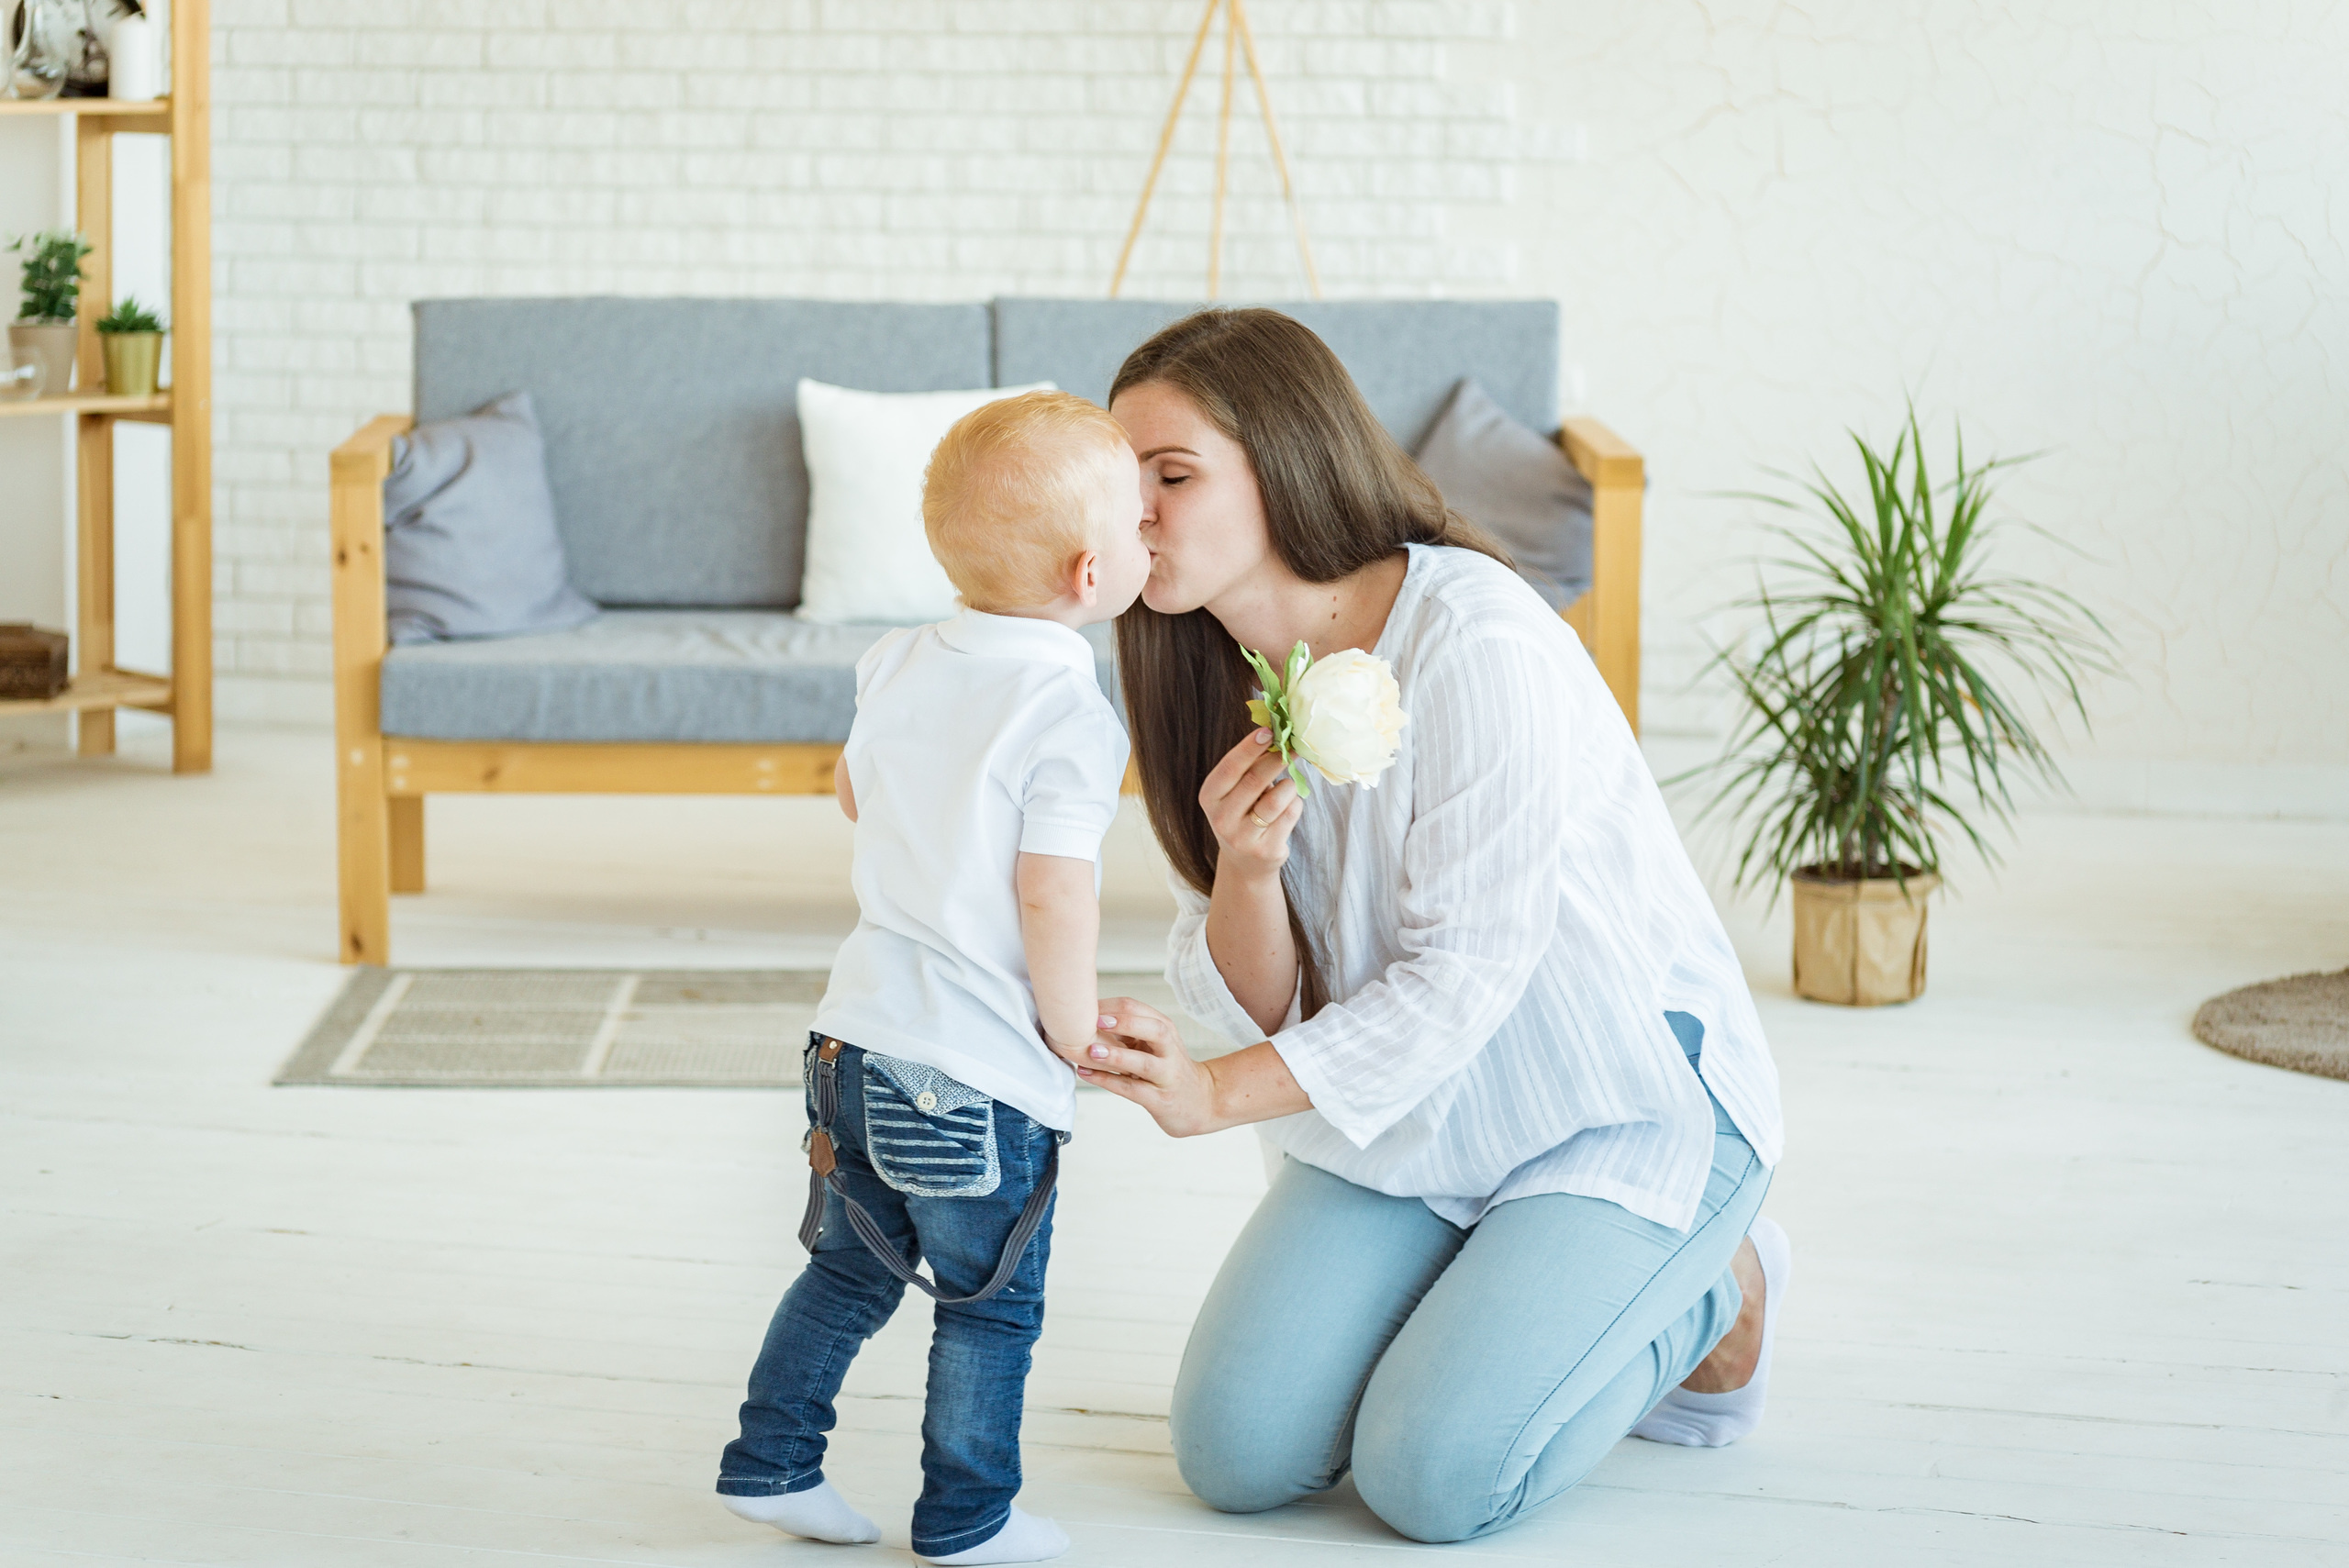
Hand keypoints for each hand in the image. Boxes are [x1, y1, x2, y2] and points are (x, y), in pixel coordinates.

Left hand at [1069, 998, 1224, 1137]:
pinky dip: (1108, 1081)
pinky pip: (1132, 1089)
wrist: (1200, 1102)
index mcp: (1165, 1029)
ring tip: (1092, 1052)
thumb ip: (1129, 1031)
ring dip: (1116, 1056)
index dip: (1111, 1006)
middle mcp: (1170, 1050)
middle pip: (1154, 1029)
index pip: (1139, 1009)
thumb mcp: (1156, 1044)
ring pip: (1144, 1062)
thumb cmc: (1168, 1068)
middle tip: (1095, 1021)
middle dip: (1125, 1022)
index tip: (1085, 1006)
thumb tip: (1087, 1018)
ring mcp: (1166, 1075)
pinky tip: (1088, 1074)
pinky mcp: (1160, 1099)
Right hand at [1202, 728, 1302, 883]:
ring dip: (1289, 785)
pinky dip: (1295, 803)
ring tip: (1287, 787)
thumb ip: (1249, 767)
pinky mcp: (1266, 849)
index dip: (1250, 747)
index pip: (1230, 767)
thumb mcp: (1235, 791)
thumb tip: (1277, 736)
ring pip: (1278, 797)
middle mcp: (1221, 818)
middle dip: (1277, 759)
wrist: (1246, 862)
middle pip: (1255, 779)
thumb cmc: (1243, 813)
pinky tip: (1287, 808)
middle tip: (1293, 746)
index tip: (1268, 732)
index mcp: (1209, 797)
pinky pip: (1291, 814)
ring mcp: (1243, 837)